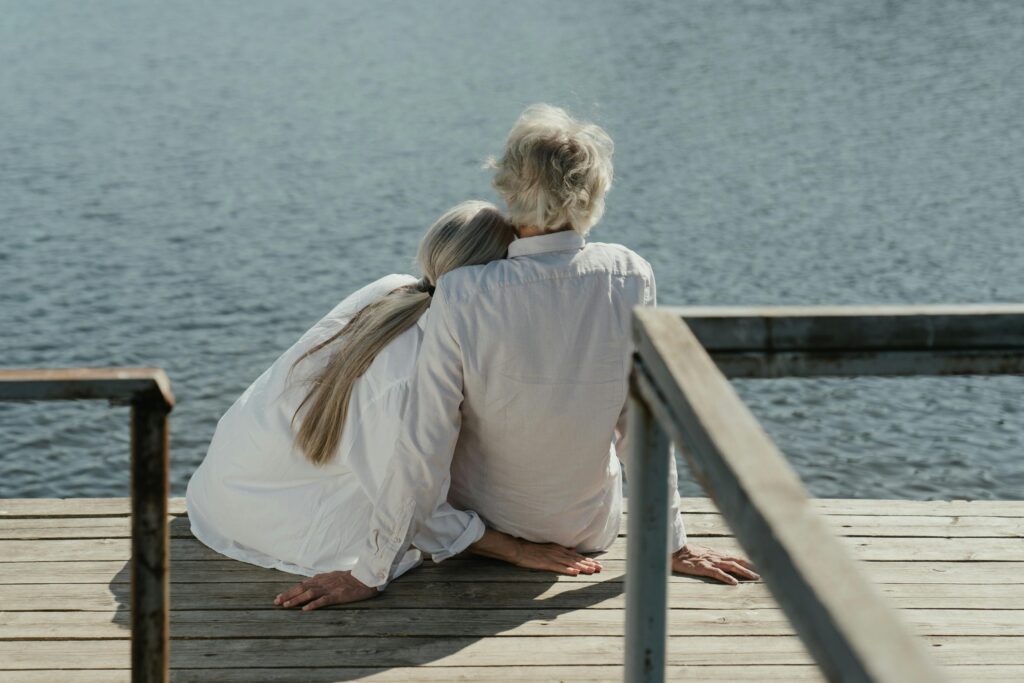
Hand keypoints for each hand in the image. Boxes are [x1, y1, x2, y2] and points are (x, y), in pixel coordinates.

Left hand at [273, 570, 377, 610]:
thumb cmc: (351, 578)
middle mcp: (323, 582)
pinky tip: (305, 609)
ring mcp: (330, 588)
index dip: (290, 590)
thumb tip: (310, 581)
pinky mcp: (338, 595)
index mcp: (322, 578)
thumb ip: (322, 579)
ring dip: (296, 599)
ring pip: (309, 593)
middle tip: (276, 602)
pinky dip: (314, 604)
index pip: (302, 584)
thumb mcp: (334, 575)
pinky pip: (324, 600)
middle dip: (288, 595)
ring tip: (286, 605)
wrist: (366, 577)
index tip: (279, 597)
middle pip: (302, 588)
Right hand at [468, 527, 601, 575]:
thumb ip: (562, 549)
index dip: (587, 560)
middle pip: (576, 560)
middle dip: (589, 564)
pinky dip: (567, 570)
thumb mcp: (549, 546)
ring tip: (592, 571)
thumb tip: (574, 549)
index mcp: (559, 549)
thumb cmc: (531, 548)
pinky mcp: (545, 563)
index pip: (576, 556)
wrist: (517, 548)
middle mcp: (558, 553)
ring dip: (582, 567)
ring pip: (570, 563)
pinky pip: (558, 567)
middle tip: (601, 569)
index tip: (597, 564)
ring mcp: (552, 558)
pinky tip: (575, 573)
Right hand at [671, 543, 759, 584]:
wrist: (674, 551)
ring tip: (756, 578)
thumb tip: (722, 561)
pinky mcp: (703, 567)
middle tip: (766, 572)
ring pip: (732, 566)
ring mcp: (711, 562)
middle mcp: (716, 556)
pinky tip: (734, 583)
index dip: (749, 561)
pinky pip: (717, 573)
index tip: (760, 566)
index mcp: (716, 553)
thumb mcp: (702, 553)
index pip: (736, 557)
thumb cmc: (686, 553)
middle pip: (738, 561)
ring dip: (745, 572)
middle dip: (752, 566)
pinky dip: (727, 578)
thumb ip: (712, 556)